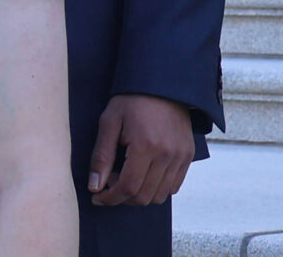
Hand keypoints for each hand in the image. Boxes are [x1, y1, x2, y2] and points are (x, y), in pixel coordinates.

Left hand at [86, 93, 193, 207]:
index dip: (110, 198)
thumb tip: (95, 187)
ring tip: (126, 177)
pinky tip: (143, 174)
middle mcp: (167, 154)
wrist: (162, 83)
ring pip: (159, 195)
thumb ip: (101, 156)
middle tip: (109, 184)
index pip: (128, 188)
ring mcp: (180, 156)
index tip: (97, 196)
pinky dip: (156, 188)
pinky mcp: (187, 156)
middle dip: (122, 198)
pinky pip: (173, 186)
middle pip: (144, 196)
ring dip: (139, 195)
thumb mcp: (110, 121)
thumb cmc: (131, 99)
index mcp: (145, 145)